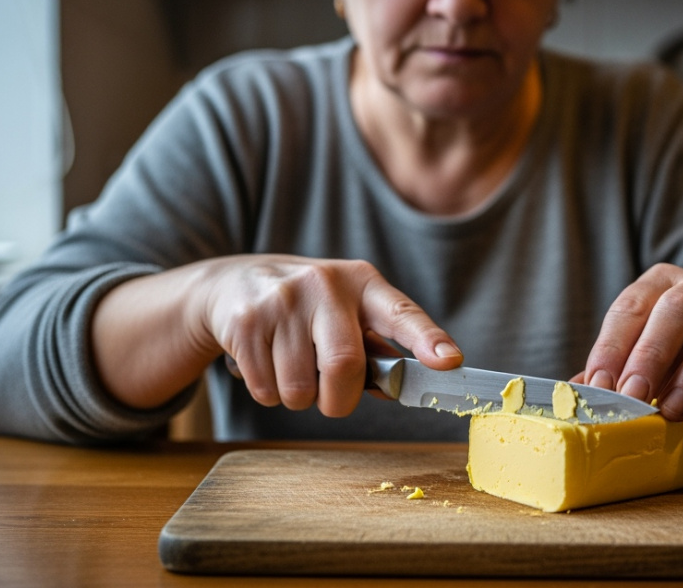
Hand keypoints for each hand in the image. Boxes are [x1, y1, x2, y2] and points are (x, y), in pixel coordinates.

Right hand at [203, 255, 461, 416]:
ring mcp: (282, 300)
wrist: (232, 282)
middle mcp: (324, 285)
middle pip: (344, 366)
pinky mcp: (246, 322)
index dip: (428, 340)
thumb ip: (375, 346)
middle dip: (338, 401)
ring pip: (300, 389)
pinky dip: (269, 393)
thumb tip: (396, 388)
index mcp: (362, 283)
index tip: (450, 361)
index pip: (402, 315)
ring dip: (298, 398)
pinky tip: (265, 363)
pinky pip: (266, 390)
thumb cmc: (306, 306)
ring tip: (291, 368)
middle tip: (330, 398)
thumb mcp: (345, 310)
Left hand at [579, 263, 682, 439]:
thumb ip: (613, 372)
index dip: (612, 347)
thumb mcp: (643, 362)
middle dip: (651, 353)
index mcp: (660, 283)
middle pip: (677, 308)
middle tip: (634, 397)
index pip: (631, 307)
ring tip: (673, 414)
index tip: (599, 388)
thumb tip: (573, 394)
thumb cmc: (679, 364)